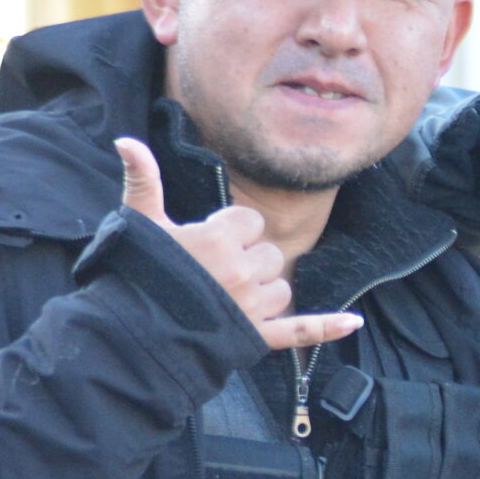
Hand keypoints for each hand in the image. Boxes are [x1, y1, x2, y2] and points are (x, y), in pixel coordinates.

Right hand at [115, 139, 361, 351]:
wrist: (130, 333)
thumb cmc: (135, 275)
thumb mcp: (140, 224)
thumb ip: (144, 180)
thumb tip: (126, 141)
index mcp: (220, 239)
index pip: (250, 221)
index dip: (231, 230)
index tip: (206, 242)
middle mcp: (243, 270)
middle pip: (269, 254)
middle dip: (248, 260)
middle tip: (211, 274)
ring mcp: (253, 306)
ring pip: (282, 289)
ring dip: (264, 290)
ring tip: (226, 299)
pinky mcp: (258, 337)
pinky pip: (300, 331)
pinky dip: (327, 328)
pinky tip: (353, 322)